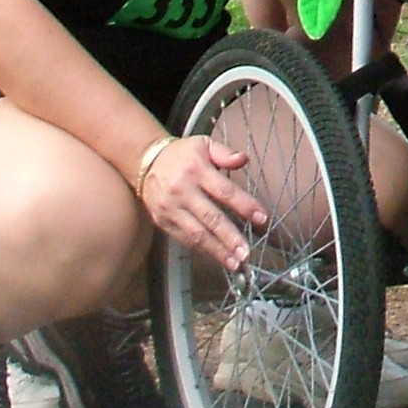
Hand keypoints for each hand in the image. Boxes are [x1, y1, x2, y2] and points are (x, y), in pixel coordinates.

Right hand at [139, 134, 267, 271]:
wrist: (145, 162)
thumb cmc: (182, 154)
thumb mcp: (204, 144)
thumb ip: (225, 153)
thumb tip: (243, 159)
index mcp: (197, 170)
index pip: (225, 190)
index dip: (244, 205)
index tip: (262, 218)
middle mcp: (183, 190)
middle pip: (211, 218)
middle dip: (230, 238)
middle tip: (246, 253)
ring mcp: (171, 208)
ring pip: (196, 233)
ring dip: (217, 250)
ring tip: (235, 262)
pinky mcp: (162, 220)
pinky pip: (184, 238)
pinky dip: (201, 249)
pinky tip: (216, 257)